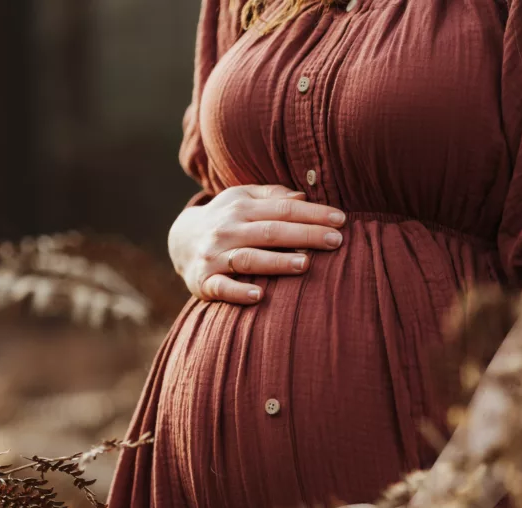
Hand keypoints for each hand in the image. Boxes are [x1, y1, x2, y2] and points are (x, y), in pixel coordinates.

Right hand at [168, 184, 346, 303]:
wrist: (180, 240)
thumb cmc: (226, 218)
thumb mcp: (243, 198)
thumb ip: (273, 196)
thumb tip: (304, 197)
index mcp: (241, 208)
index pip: (284, 209)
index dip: (313, 214)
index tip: (341, 220)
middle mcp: (227, 230)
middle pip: (271, 232)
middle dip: (306, 236)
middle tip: (336, 241)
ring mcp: (214, 256)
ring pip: (249, 258)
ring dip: (277, 262)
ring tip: (306, 265)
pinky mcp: (204, 281)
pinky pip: (222, 287)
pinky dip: (239, 292)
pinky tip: (260, 296)